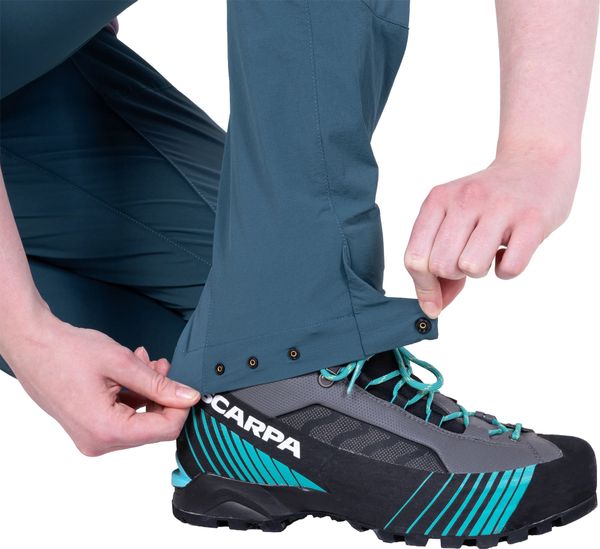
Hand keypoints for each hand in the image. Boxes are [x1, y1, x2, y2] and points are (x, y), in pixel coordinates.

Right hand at [5, 308, 199, 455]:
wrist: (31, 345)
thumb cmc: (68, 351)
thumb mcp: (121, 363)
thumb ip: (159, 383)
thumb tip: (189, 397)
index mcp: (107, 430)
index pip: (164, 430)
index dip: (181, 406)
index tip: (185, 384)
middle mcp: (98, 442)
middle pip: (152, 427)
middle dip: (163, 395)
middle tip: (161, 364)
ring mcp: (92, 437)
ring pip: (139, 420)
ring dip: (148, 391)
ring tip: (144, 361)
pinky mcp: (88, 427)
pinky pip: (123, 416)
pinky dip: (132, 394)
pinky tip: (132, 368)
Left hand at [404, 149, 578, 317]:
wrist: (536, 162)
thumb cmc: (488, 201)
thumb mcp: (453, 219)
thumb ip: (436, 261)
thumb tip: (431, 308)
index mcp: (438, 200)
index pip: (414, 257)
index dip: (423, 285)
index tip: (435, 295)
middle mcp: (466, 200)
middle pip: (440, 266)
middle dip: (453, 274)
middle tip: (469, 256)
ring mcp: (500, 208)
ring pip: (471, 267)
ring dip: (480, 270)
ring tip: (489, 250)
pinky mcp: (532, 220)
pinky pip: (509, 269)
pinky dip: (508, 270)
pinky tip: (512, 249)